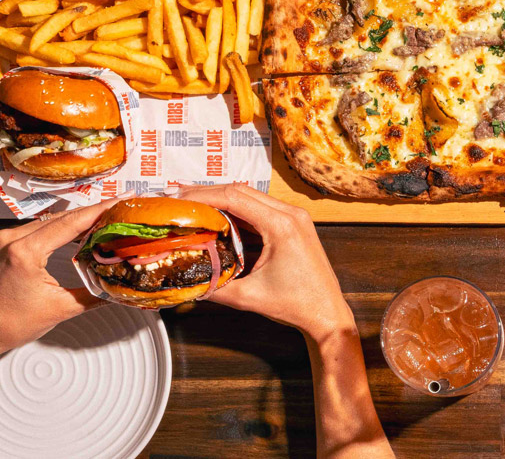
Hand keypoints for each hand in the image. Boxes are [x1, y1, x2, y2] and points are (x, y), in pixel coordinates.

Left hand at [0, 200, 116, 371]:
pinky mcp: (6, 242)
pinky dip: (62, 226)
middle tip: (120, 207)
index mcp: (25, 252)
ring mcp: (7, 238)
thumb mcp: (61, 309)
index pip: (71, 223)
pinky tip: (80, 228)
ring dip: (78, 218)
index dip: (100, 211)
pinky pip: (40, 227)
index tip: (122, 202)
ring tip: (106, 216)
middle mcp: (13, 239)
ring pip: (52, 220)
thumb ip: (94, 294)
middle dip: (93, 212)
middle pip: (63, 217)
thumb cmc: (11, 324)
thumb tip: (119, 286)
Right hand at [176, 184, 353, 340]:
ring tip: (192, 206)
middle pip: (241, 191)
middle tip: (178, 199)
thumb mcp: (248, 297)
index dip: (203, 195)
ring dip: (222, 200)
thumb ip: (214, 287)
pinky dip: (237, 211)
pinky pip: (261, 209)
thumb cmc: (296, 305)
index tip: (178, 198)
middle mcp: (291, 214)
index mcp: (282, 225)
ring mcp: (295, 217)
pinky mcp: (294, 224)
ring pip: (251, 197)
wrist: (326, 313)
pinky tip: (217, 217)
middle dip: (208, 193)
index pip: (235, 198)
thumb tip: (184, 280)